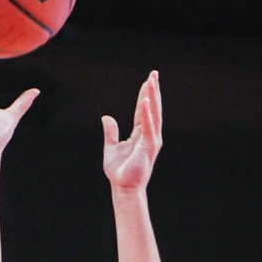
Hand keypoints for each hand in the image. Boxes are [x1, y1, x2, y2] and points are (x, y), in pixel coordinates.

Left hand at [103, 70, 162, 191]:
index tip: (148, 80)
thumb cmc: (119, 171)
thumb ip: (110, 132)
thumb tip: (106, 118)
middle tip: (154, 73)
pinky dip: (147, 114)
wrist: (123, 187)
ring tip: (152, 81)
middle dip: (153, 91)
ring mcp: (150, 141)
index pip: (144, 111)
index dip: (145, 95)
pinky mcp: (148, 147)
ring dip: (153, 98)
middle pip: (152, 109)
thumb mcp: (111, 148)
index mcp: (141, 135)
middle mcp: (149, 135)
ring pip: (153, 115)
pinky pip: (148, 127)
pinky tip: (146, 101)